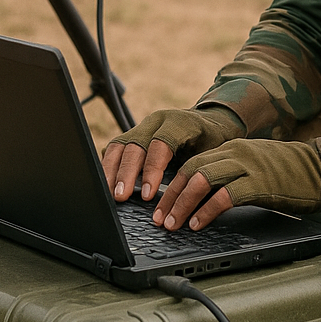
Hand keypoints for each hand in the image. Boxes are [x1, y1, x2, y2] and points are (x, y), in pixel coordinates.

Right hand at [101, 106, 243, 201]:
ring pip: (120, 145)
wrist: (212, 122)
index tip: (146, 195)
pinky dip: (109, 166)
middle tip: (120, 198)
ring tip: (109, 195)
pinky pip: (115, 148)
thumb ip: (198, 170)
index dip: (151, 169)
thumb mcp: (213, 153)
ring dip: (112, 171)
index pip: (160, 144)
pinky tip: (106, 184)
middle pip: (135, 144)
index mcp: (178, 123)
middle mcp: (157, 121)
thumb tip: (190, 201)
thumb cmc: (214, 142)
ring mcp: (143, 126)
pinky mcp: (133, 135)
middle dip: (126, 173)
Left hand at [153, 138, 320, 230]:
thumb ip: (231, 173)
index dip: (173, 185)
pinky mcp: (259, 183)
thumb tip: (202, 196)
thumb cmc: (289, 172)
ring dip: (182, 204)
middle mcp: (235, 153)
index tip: (161, 205)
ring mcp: (247, 166)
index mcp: (232, 148)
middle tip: (160, 219)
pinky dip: (207, 211)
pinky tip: (198, 225)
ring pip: (202, 180)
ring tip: (173, 224)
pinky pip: (225, 196)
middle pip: (191, 170)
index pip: (192, 163)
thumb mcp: (254, 165)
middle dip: (171, 196)